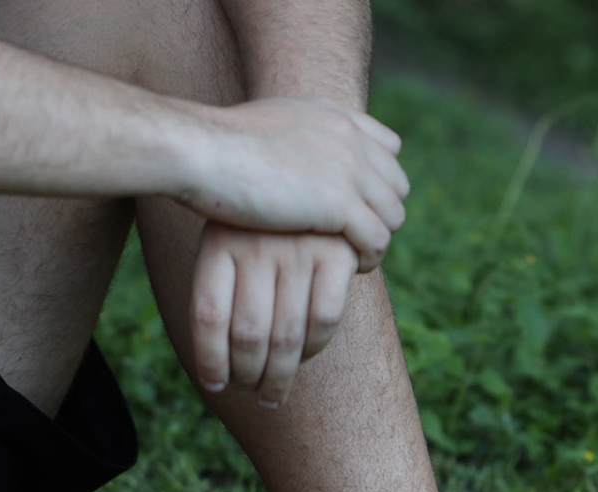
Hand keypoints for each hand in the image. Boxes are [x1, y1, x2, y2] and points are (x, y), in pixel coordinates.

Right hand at [180, 98, 407, 272]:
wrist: (201, 151)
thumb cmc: (216, 147)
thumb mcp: (265, 128)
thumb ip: (292, 138)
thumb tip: (288, 158)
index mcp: (333, 115)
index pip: (388, 148)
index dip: (379, 181)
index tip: (359, 206)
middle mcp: (348, 137)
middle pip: (396, 184)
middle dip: (382, 213)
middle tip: (358, 239)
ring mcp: (348, 169)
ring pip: (392, 215)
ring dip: (378, 240)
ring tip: (354, 258)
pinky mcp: (339, 204)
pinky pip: (377, 239)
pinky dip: (369, 257)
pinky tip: (350, 269)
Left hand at [187, 226, 359, 406]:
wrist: (316, 169)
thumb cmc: (263, 221)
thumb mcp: (230, 234)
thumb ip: (222, 283)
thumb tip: (215, 360)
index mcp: (219, 242)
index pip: (207, 317)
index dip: (209, 361)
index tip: (215, 385)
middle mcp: (257, 245)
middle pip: (247, 335)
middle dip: (247, 376)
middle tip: (249, 392)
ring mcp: (298, 249)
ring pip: (285, 336)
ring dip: (278, 376)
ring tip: (271, 393)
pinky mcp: (337, 253)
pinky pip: (324, 320)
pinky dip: (314, 348)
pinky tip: (304, 357)